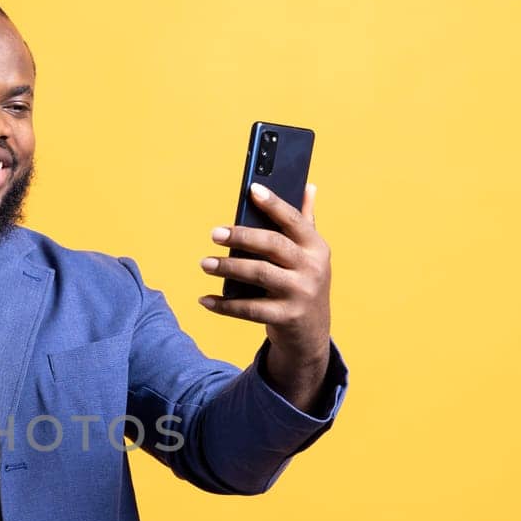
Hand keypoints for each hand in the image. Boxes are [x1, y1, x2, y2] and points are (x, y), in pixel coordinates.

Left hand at [198, 182, 333, 410]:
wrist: (311, 333)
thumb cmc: (303, 283)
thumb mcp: (311, 255)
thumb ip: (306, 222)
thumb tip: (308, 186)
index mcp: (317, 247)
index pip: (294, 220)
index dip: (274, 204)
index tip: (252, 189)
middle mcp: (312, 268)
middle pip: (273, 245)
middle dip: (242, 237)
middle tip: (214, 233)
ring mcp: (300, 294)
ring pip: (259, 275)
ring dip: (228, 268)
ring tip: (204, 263)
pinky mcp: (286, 317)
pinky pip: (249, 309)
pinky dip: (224, 305)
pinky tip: (205, 299)